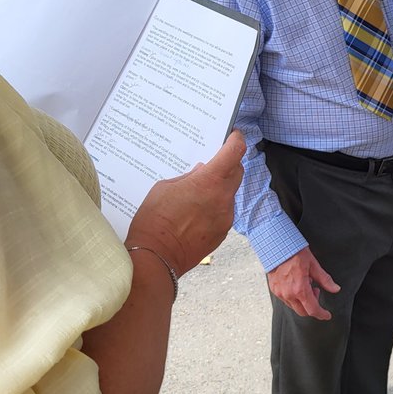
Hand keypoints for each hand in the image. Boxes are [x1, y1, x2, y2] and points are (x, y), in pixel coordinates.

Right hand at [125, 131, 245, 276]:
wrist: (157, 258)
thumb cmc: (154, 220)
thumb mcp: (164, 188)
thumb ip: (187, 177)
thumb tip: (201, 172)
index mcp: (209, 181)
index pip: (234, 152)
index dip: (236, 140)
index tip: (233, 135)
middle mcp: (223, 198)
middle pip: (237, 172)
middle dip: (228, 164)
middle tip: (213, 163)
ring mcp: (225, 217)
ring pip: (230, 193)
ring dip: (220, 188)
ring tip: (198, 193)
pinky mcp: (223, 232)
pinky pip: (224, 212)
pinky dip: (215, 207)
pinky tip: (196, 213)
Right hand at [267, 248, 339, 319]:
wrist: (277, 246)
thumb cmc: (295, 253)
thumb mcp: (313, 265)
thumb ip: (325, 280)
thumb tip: (336, 289)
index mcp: (300, 289)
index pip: (312, 309)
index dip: (321, 314)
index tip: (327, 315)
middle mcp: (288, 294)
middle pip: (303, 312)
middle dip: (312, 306)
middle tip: (316, 291)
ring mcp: (279, 293)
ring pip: (294, 306)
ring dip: (303, 301)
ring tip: (307, 284)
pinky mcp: (274, 289)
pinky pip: (286, 300)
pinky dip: (294, 297)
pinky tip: (297, 284)